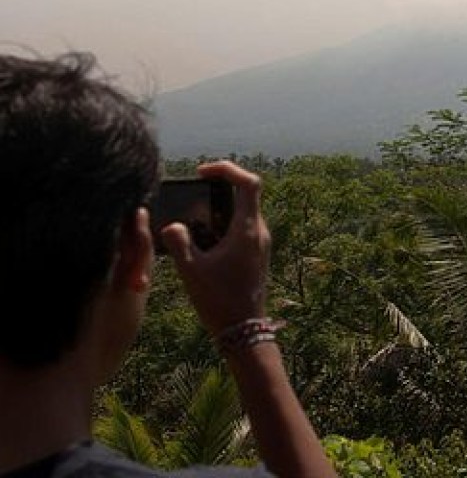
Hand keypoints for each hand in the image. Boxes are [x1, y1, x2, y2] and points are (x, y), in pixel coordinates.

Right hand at [161, 161, 270, 334]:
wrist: (243, 330)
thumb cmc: (219, 300)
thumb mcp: (191, 270)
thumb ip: (179, 242)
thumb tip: (172, 225)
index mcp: (248, 229)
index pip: (248, 182)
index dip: (227, 169)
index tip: (203, 173)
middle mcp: (260, 232)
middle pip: (245, 195)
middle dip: (218, 190)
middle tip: (194, 194)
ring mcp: (261, 243)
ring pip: (242, 213)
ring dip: (218, 211)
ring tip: (192, 220)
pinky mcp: (256, 254)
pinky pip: (242, 229)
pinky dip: (222, 226)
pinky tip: (201, 241)